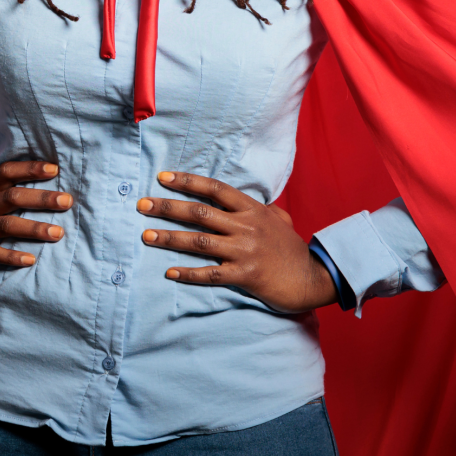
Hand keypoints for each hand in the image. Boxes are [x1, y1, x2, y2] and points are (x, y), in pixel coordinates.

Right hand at [0, 161, 73, 291]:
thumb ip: (4, 192)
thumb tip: (44, 184)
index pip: (7, 171)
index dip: (30, 168)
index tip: (54, 169)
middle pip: (13, 197)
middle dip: (42, 197)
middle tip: (67, 200)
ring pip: (8, 225)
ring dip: (35, 228)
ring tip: (58, 233)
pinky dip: (13, 257)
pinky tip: (31, 260)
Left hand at [137, 171, 338, 313]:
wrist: (313, 278)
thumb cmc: (292, 248)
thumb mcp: (278, 219)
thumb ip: (258, 208)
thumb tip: (243, 201)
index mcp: (252, 209)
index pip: (214, 189)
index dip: (188, 182)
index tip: (162, 177)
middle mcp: (246, 227)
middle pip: (200, 213)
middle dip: (167, 207)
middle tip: (142, 204)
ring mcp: (245, 252)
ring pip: (200, 242)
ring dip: (170, 238)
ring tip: (146, 235)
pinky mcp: (246, 277)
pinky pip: (211, 274)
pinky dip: (189, 273)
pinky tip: (170, 271)